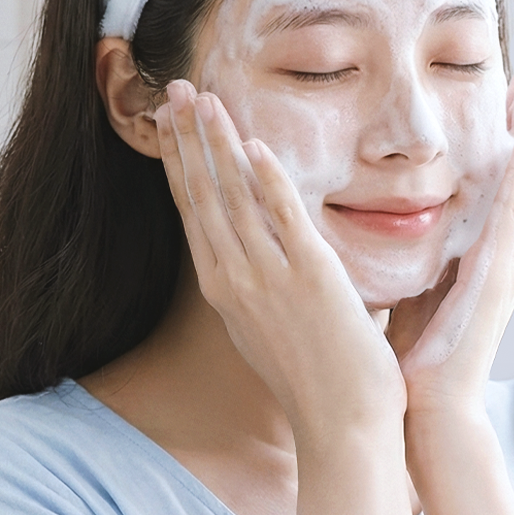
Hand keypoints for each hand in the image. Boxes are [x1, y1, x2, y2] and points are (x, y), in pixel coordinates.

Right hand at [155, 80, 406, 440]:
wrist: (342, 425)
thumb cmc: (315, 381)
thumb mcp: (270, 326)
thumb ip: (264, 282)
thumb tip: (270, 249)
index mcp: (224, 289)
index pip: (193, 211)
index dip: (180, 161)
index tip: (171, 122)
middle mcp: (235, 279)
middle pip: (202, 193)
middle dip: (187, 137)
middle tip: (174, 89)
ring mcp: (269, 277)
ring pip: (233, 196)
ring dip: (217, 142)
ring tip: (203, 98)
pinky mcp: (311, 277)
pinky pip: (282, 217)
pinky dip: (266, 179)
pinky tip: (254, 144)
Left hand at [386, 63, 513, 417]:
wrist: (426, 413)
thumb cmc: (410, 360)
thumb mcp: (406, 288)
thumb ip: (408, 255)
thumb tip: (379, 220)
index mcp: (475, 256)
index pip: (489, 184)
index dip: (497, 139)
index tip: (499, 93)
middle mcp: (498, 255)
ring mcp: (504, 266)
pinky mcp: (498, 279)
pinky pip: (511, 217)